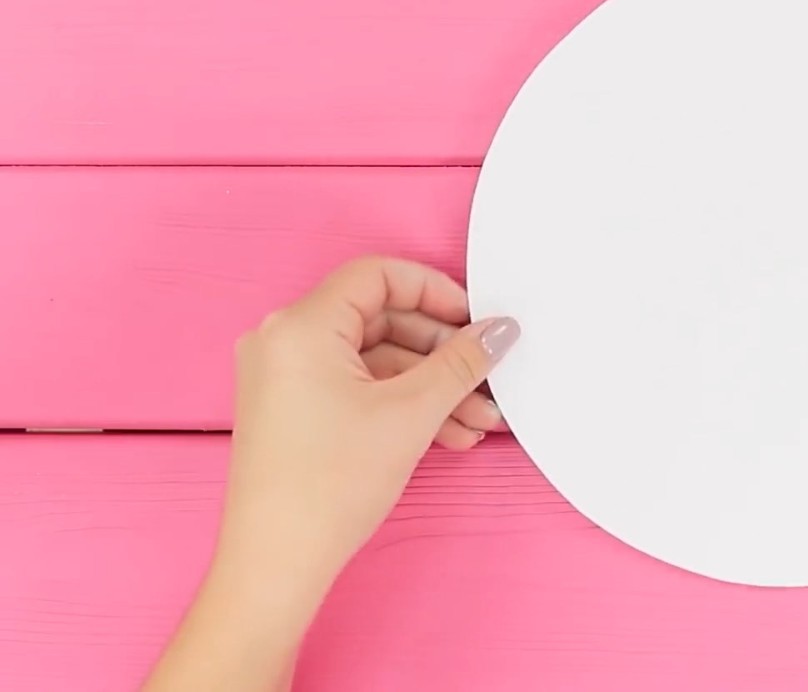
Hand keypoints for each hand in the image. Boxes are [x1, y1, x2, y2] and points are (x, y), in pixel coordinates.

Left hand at [145, 257, 519, 691]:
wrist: (277, 563)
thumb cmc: (327, 486)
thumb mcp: (411, 414)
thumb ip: (461, 362)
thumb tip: (499, 331)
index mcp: (301, 327)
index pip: (378, 276)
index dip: (435, 291)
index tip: (475, 319)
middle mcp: (283, 341)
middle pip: (381, 319)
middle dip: (442, 351)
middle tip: (485, 376)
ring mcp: (284, 377)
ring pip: (375, 359)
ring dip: (430, 385)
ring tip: (478, 419)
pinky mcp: (292, 410)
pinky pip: (357, 387)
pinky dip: (401, 404)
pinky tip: (448, 434)